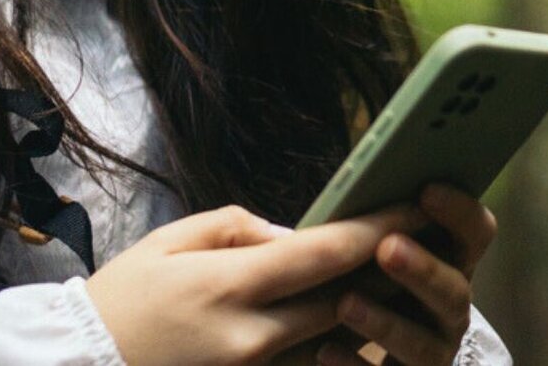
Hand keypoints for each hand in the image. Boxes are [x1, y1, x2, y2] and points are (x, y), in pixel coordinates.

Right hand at [84, 202, 429, 365]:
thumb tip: (291, 235)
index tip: (417, 202)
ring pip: (337, 342)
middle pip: (347, 299)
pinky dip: (334, 346)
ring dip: (371, 311)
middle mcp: (252, 337)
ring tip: (401, 275)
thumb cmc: (121, 301)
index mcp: (231, 286)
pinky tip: (351, 321)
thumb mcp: (170, 243)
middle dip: (391, 267)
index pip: (326, 252)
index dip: (380, 226)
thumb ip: (237, 230)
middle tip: (426, 235)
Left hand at [310, 184, 497, 365]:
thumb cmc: (367, 286)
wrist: (368, 355)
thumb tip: (353, 197)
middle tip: (388, 247)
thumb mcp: (380, 256)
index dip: (460, 212)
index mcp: (452, 266)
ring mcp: (435, 354)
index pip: (477, 234)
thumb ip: (379, 230)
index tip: (427, 189)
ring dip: (385, 323)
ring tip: (346, 304)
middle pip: (454, 292)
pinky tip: (326, 351)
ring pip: (422, 344)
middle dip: (422, 269)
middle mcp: (451, 312)